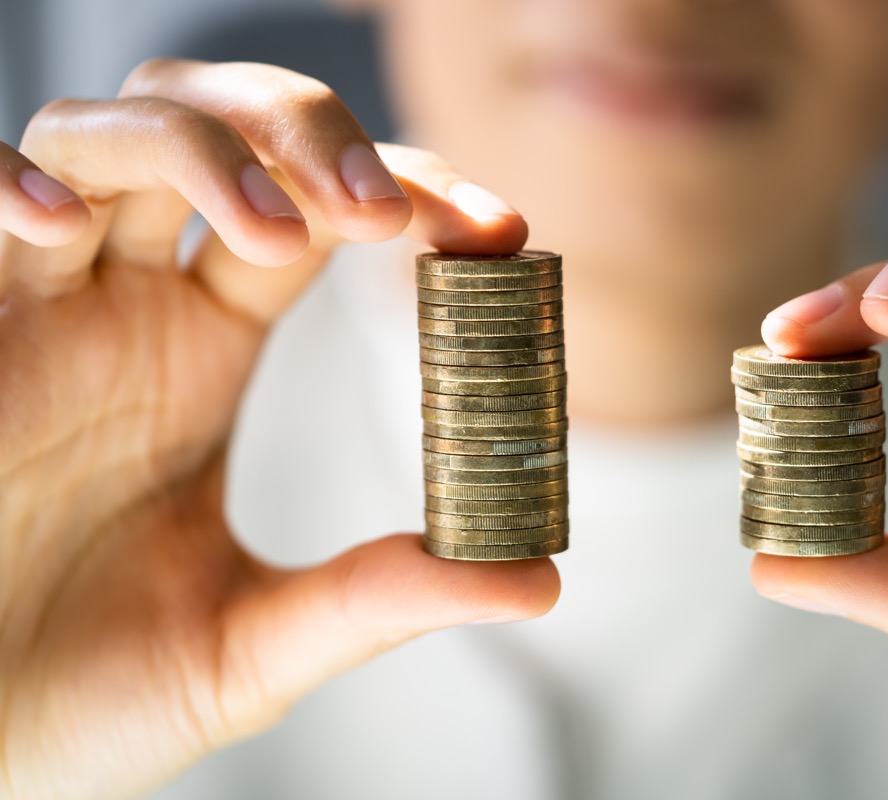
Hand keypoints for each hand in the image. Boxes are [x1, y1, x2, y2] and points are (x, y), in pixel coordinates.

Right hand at [0, 60, 557, 797]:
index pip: (321, 211)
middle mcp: (133, 305)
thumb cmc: (94, 694)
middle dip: (312, 133)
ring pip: (114, 133)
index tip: (497, 233)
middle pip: (225, 130)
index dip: (409, 194)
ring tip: (278, 231)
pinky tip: (66, 226)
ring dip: (205, 145)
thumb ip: (381, 598)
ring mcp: (45, 307)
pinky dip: (19, 184)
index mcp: (208, 346)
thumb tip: (537, 580)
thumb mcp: (258, 641)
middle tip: (385, 212)